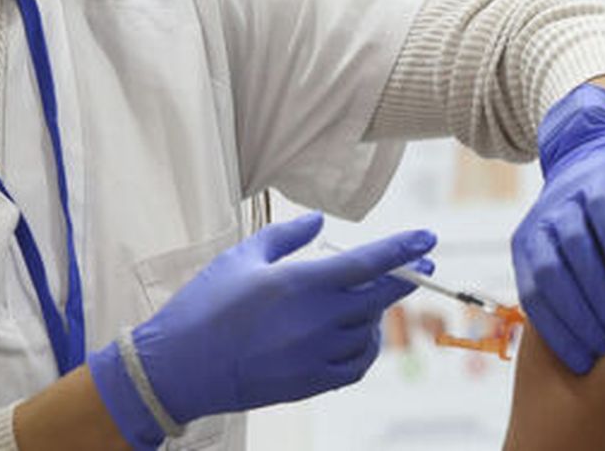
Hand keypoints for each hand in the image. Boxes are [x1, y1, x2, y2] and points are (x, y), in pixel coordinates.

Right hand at [90, 212, 434, 444]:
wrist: (176, 368)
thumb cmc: (204, 307)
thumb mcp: (242, 257)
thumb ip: (286, 235)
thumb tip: (320, 221)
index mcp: (301, 284)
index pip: (368, 263)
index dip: (404, 249)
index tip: (428, 238)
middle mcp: (315, 320)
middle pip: (380, 297)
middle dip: (406, 278)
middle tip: (423, 266)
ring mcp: (314, 355)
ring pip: (369, 331)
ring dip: (376, 314)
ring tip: (366, 301)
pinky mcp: (309, 383)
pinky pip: (355, 366)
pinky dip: (365, 349)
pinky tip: (358, 336)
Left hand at [513, 84, 604, 373]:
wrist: (593, 153)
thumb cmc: (584, 220)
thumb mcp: (561, 252)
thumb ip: (563, 286)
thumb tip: (578, 346)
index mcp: (526, 246)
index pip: (534, 297)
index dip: (556, 332)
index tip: (581, 360)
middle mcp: (540, 223)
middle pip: (551, 275)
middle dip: (576, 315)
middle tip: (603, 345)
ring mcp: (567, 200)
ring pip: (573, 247)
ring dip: (595, 286)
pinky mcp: (596, 182)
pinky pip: (600, 214)